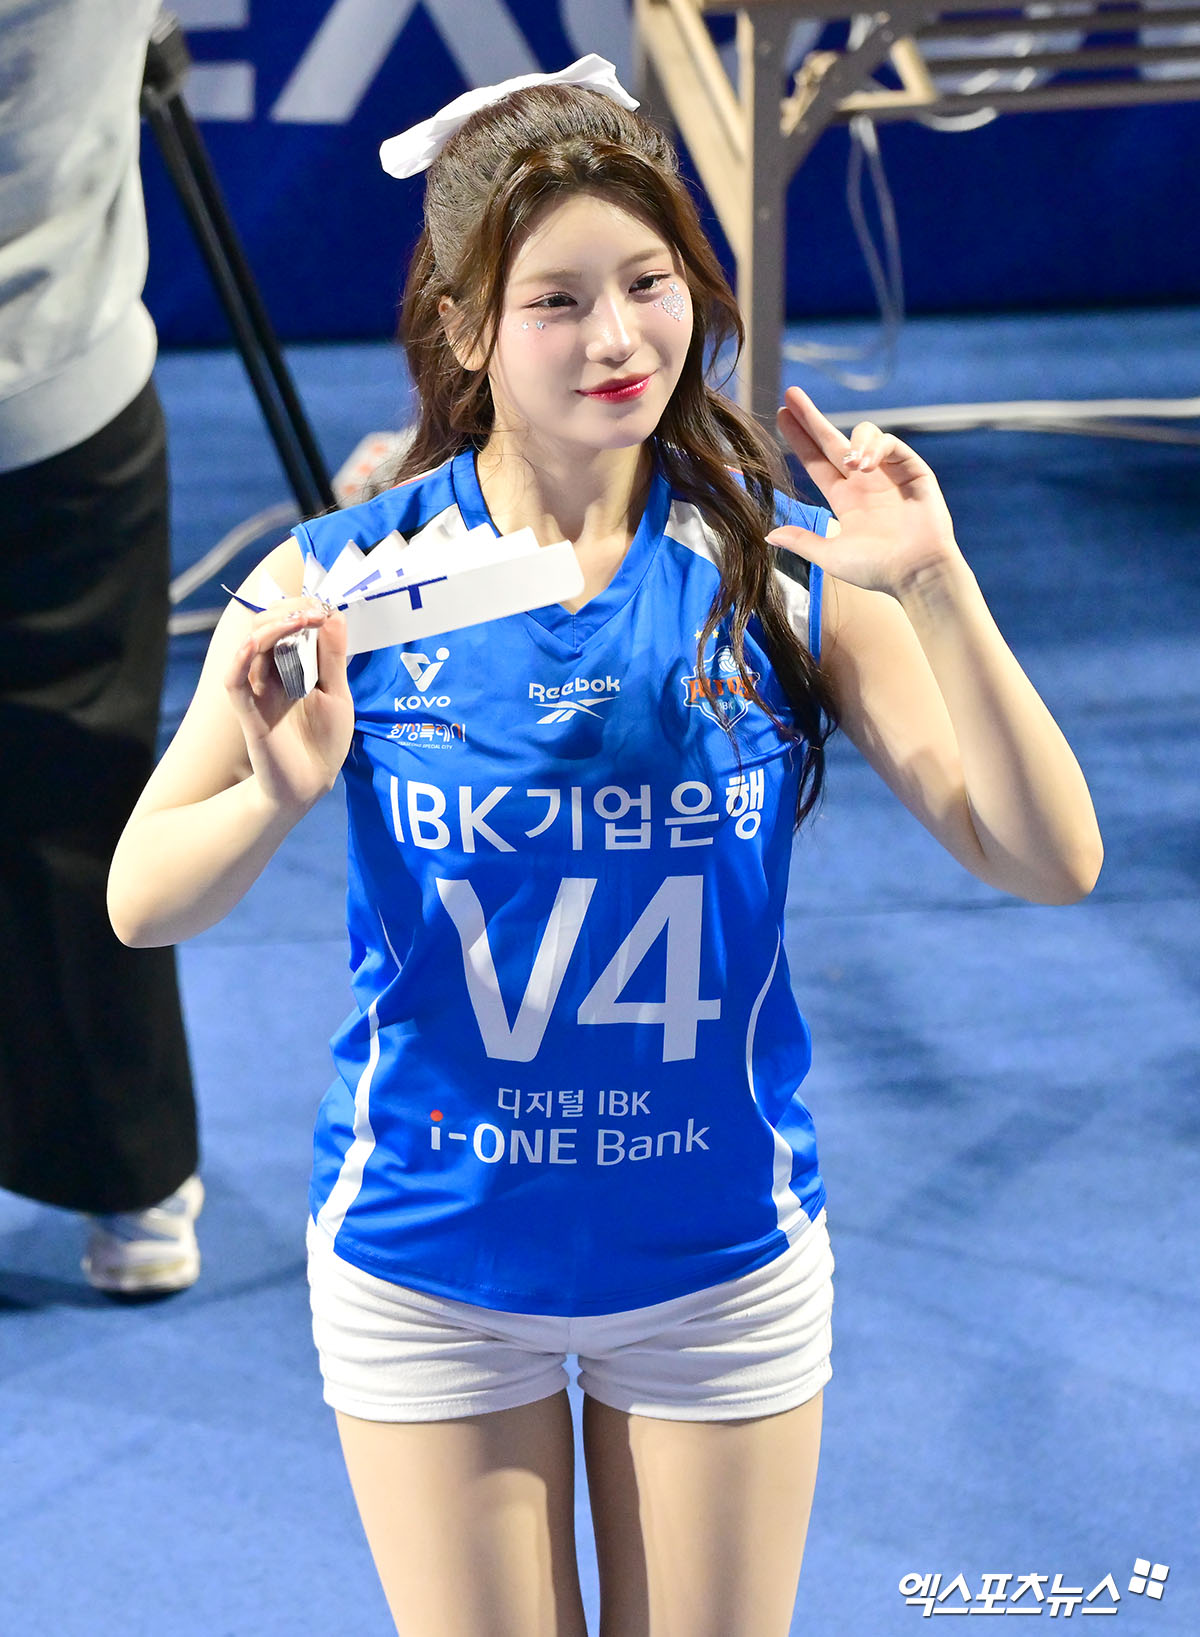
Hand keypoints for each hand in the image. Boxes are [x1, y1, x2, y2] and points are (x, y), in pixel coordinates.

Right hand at [224, 598, 354, 811]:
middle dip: (288, 611)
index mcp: (292, 666)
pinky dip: (240, 658)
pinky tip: (254, 643)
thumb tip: (333, 614)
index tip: (325, 608)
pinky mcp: (248, 712)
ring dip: (272, 626)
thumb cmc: (324, 741)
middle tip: (314, 611)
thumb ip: (332, 657)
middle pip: (265, 627)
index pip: (287, 624)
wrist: (312, 784)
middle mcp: (270, 673)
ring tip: (299, 620)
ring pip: (250, 646)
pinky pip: (234, 680)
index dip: (302, 609)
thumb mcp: (337, 694)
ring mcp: (257, 691)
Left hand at [768, 386, 962, 598]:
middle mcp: (864, 482)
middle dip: (812, 416)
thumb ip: (803, 541)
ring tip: (851, 465)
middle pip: (833, 440)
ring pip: (865, 435)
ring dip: (853, 443)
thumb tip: (769, 534)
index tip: (782, 415)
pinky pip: (892, 444)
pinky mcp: (913, 470)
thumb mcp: (831, 556)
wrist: (916, 574)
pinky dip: (877, 448)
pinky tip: (867, 465)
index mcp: (845, 499)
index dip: (800, 439)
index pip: (816, 461)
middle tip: (792, 394)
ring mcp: (889, 474)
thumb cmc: (877, 570)